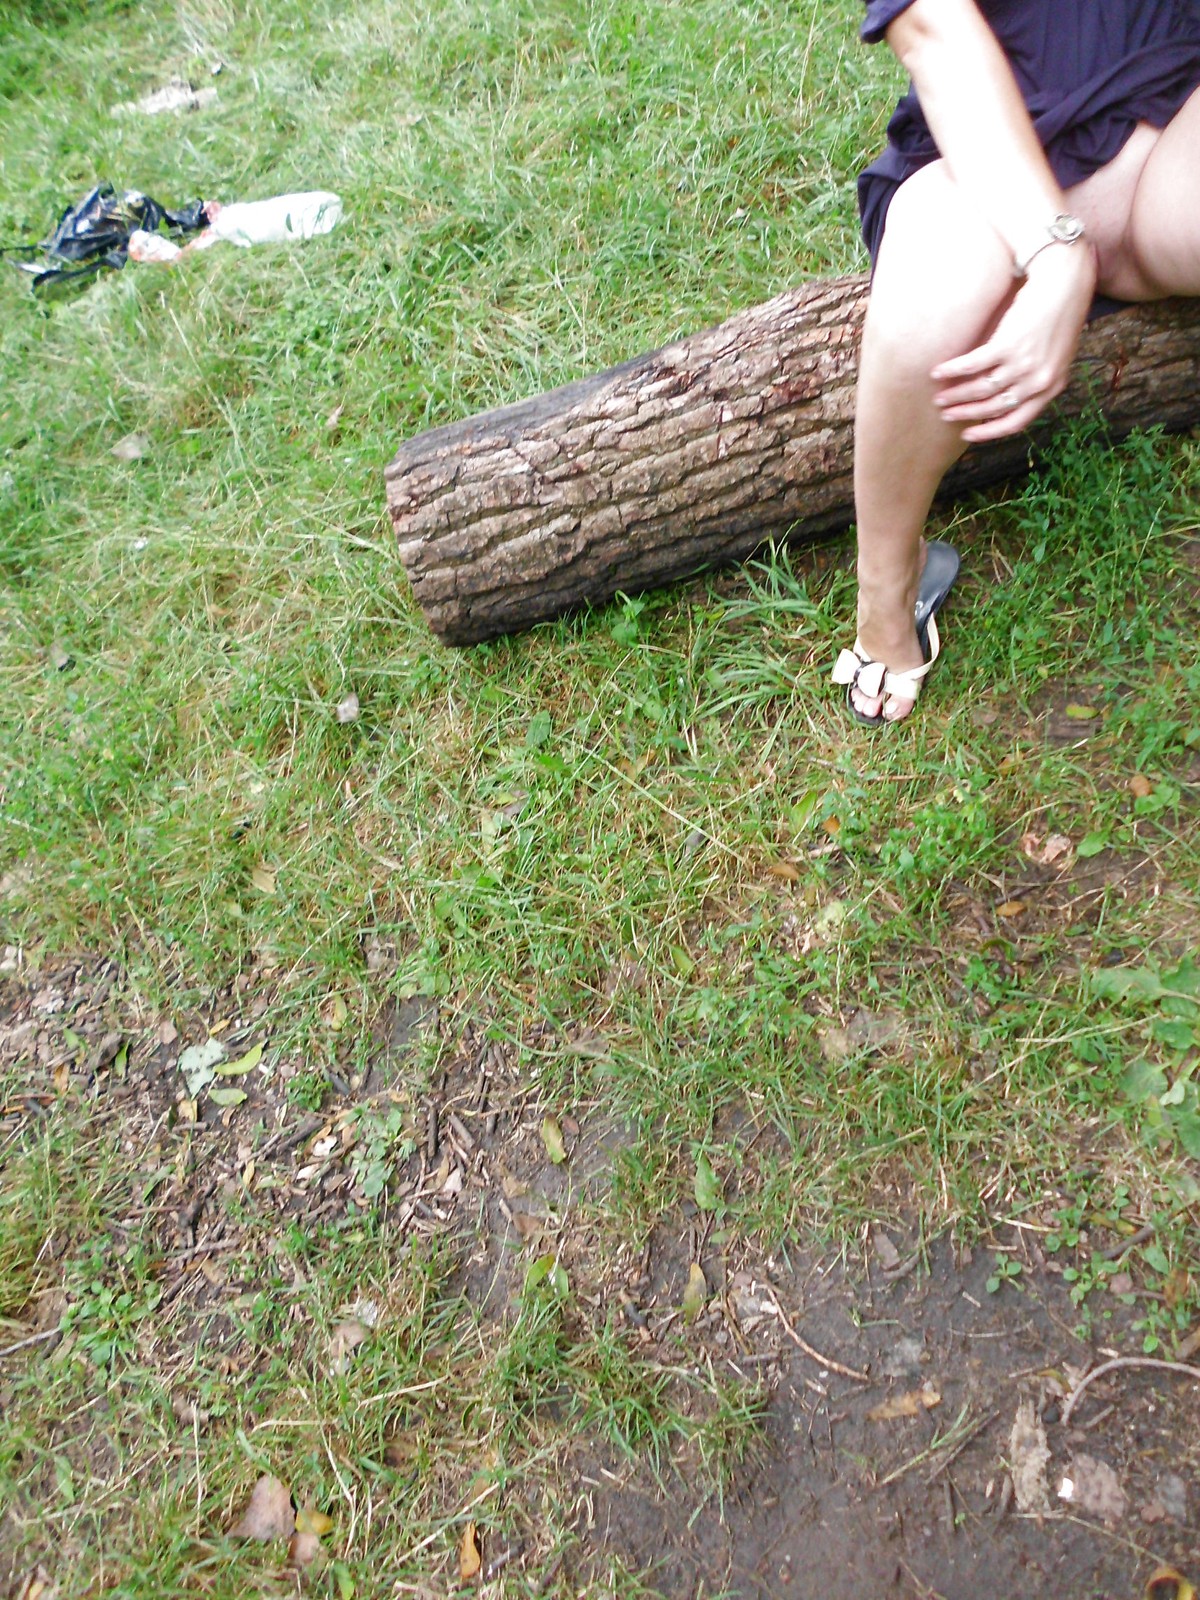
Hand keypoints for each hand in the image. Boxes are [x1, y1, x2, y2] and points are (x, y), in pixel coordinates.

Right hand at [929, 241, 1097, 441]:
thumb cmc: (1059, 314)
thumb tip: (1004, 393)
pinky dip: (952, 370)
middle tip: (945, 414)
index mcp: (1052, 387)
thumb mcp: (1056, 354)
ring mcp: (1024, 363)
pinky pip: (973, 365)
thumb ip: (1036, 377)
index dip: (989, 432)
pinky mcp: (1009, 344)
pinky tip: (937, 372)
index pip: (1017, 422)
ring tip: (939, 397)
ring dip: (956, 395)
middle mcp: (1038, 380)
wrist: (1065, 281)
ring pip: (981, 389)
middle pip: (994, 407)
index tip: (968, 434)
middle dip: (966, 413)